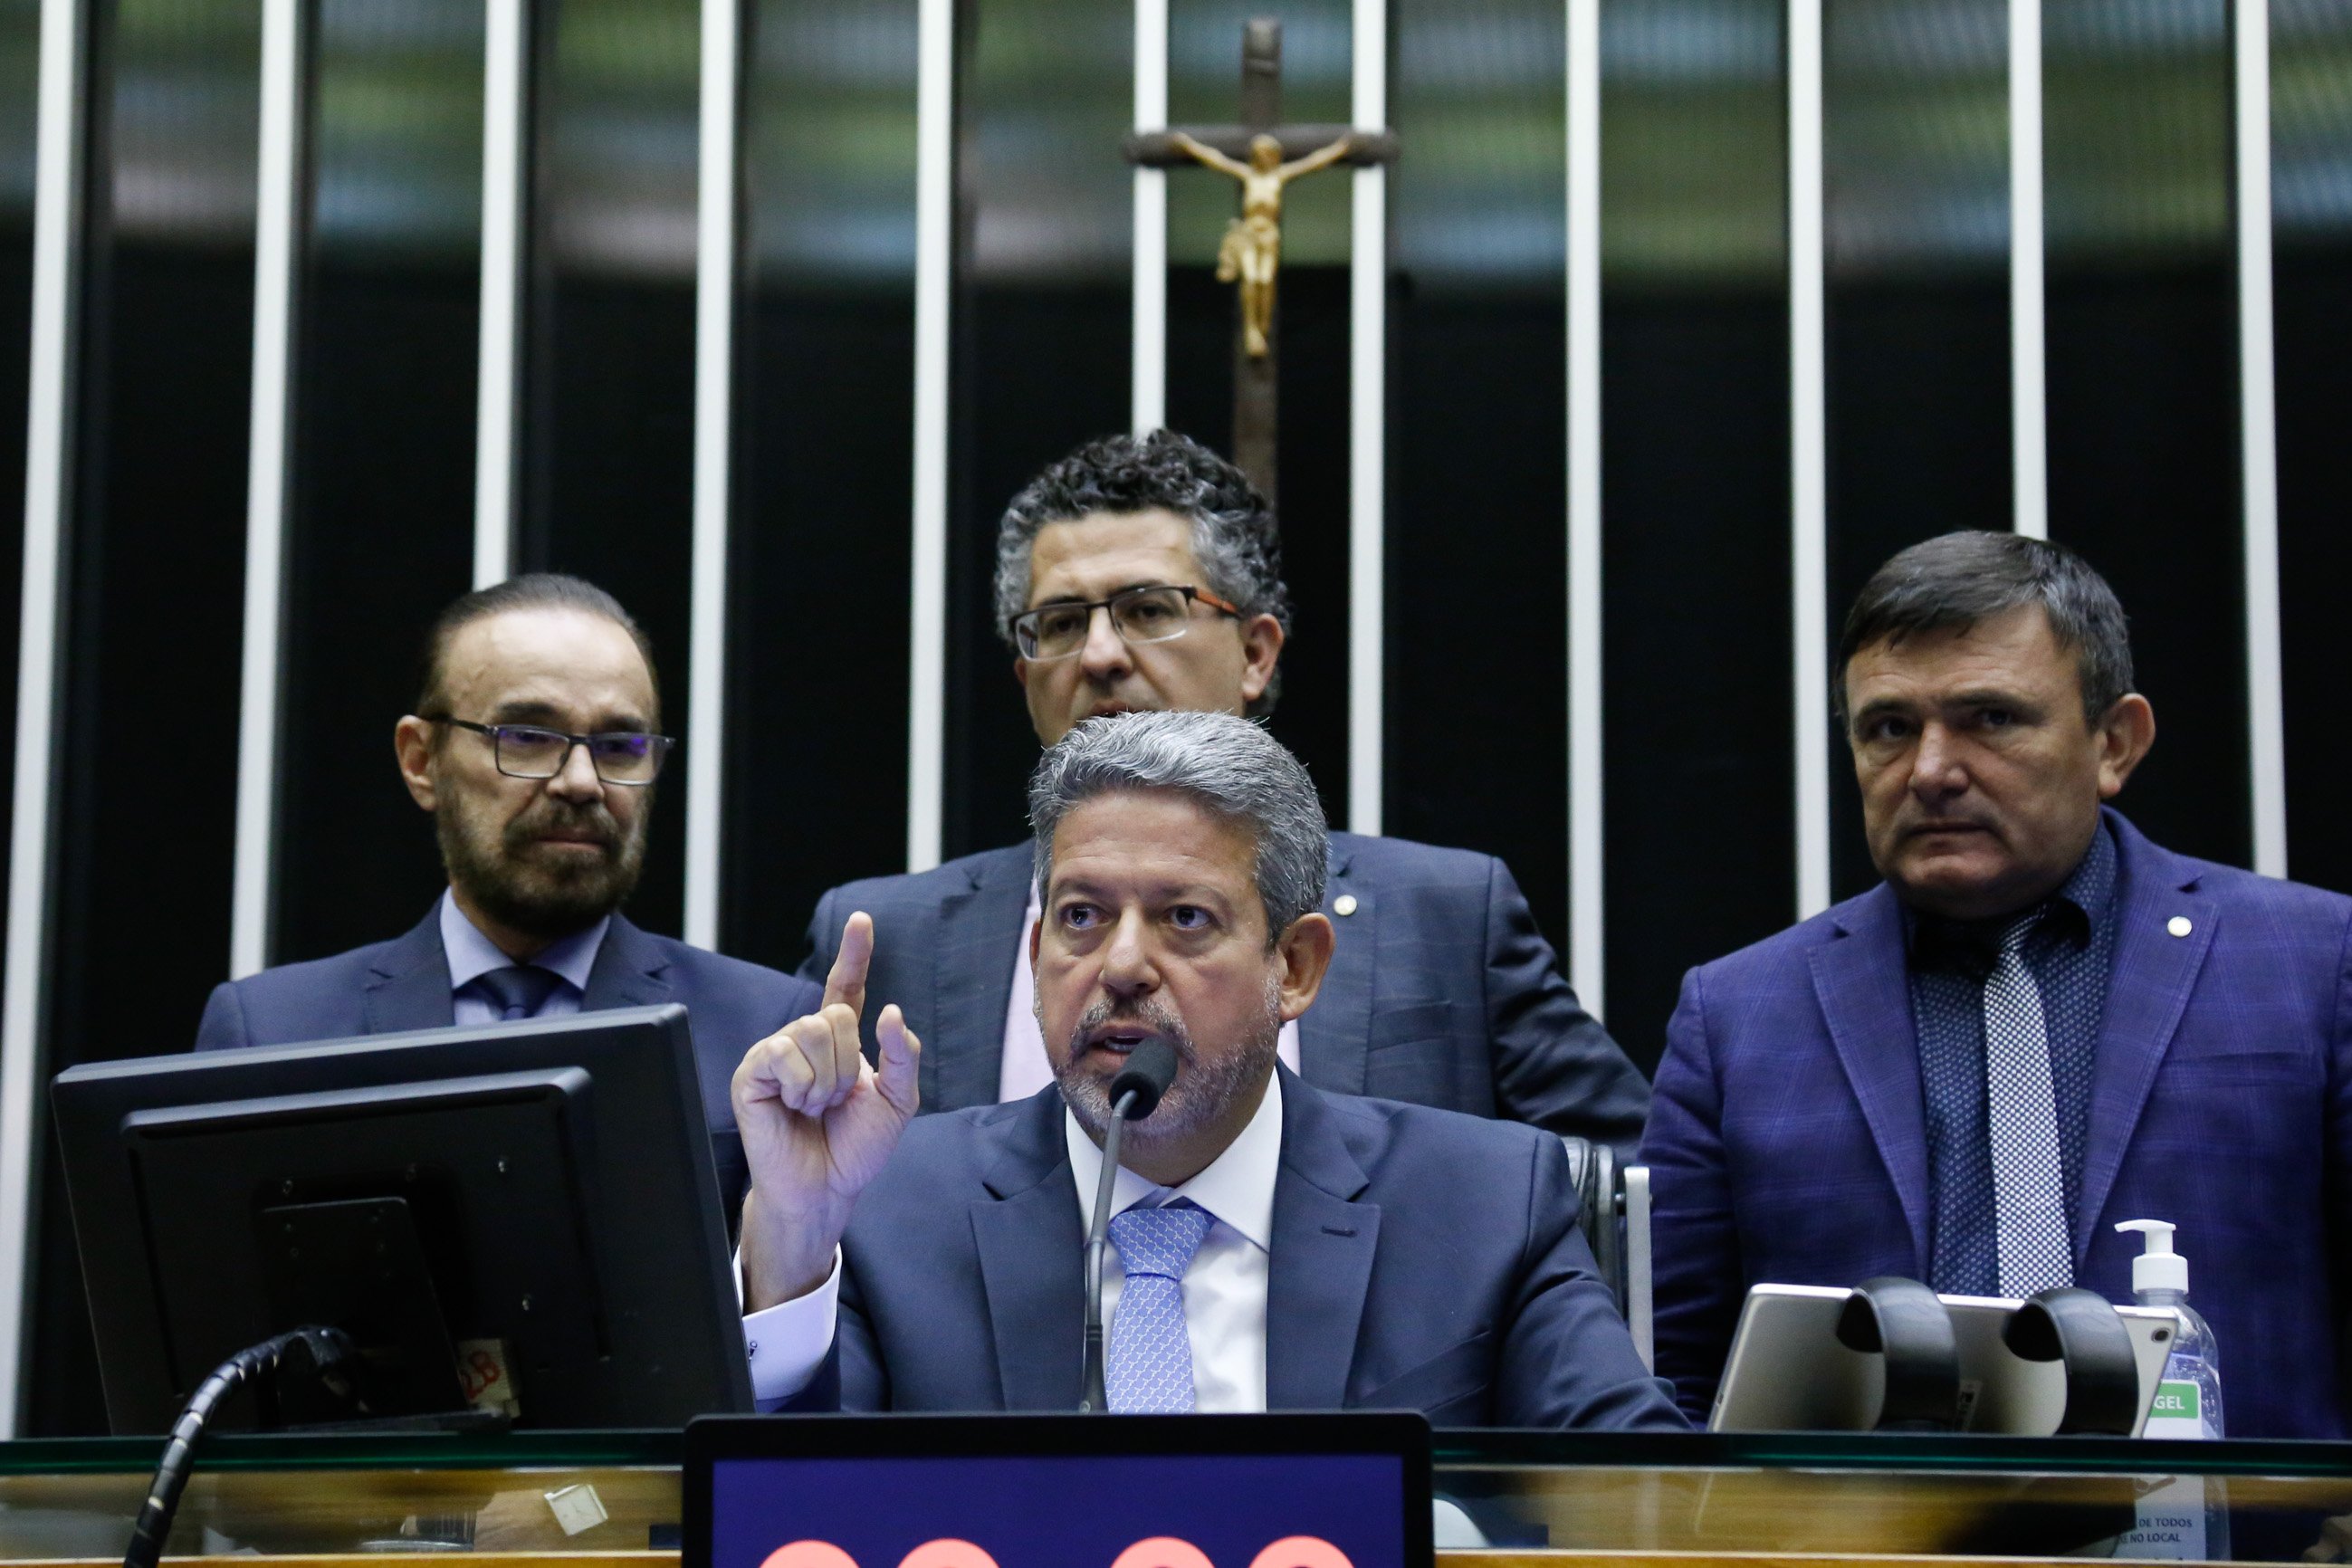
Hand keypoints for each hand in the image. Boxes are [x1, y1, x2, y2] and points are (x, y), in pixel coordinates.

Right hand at [733, 912, 920, 1308]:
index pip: (847, 986)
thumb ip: (903, 1055)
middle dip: (846, 1065)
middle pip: (835, 1015)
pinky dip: (800, 1085)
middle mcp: (805, 1039)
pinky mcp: (753, 1072)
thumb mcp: (897, 1101)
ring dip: (825, 1081)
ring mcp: (776, 1053)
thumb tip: (892, 1011)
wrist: (824, 1189)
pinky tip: (793, 1107)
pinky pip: (784, 1053)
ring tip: (813, 1108)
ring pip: (812, 1031)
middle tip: (834, 1102)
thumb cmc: (855, 1148)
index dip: (854, 953)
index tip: (863, 921)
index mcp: (840, 1042)